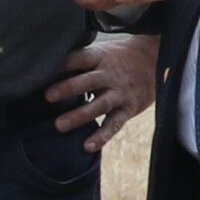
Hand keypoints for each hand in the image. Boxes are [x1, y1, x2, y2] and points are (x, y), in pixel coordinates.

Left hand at [47, 31, 159, 147]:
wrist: (156, 60)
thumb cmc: (116, 58)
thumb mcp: (100, 52)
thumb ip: (78, 61)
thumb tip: (43, 69)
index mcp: (99, 57)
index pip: (80, 58)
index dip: (64, 63)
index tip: (46, 69)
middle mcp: (110, 75)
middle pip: (88, 81)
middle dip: (68, 88)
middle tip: (47, 96)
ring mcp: (119, 93)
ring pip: (99, 105)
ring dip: (79, 116)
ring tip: (59, 126)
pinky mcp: (128, 109)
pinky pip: (114, 124)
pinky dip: (102, 136)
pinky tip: (87, 147)